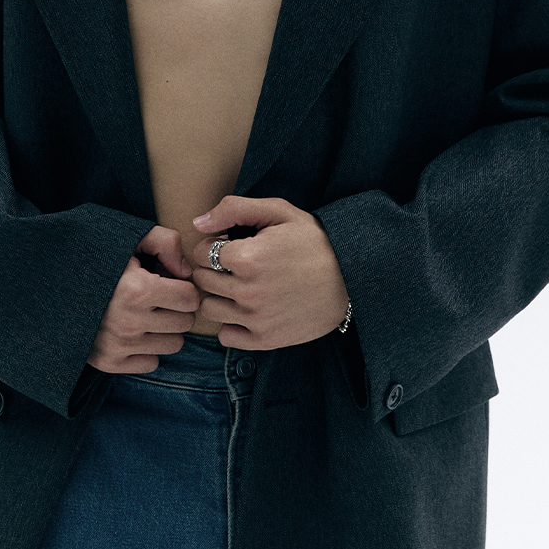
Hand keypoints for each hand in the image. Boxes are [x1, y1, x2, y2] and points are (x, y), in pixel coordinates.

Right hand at [89, 226, 198, 375]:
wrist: (50, 286)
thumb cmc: (96, 260)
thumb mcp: (128, 238)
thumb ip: (165, 242)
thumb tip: (186, 273)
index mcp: (137, 289)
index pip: (190, 299)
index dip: (183, 288)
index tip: (169, 283)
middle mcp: (129, 322)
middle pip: (185, 323)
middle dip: (177, 309)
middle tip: (158, 299)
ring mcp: (118, 345)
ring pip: (173, 345)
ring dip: (165, 330)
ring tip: (146, 314)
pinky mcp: (109, 363)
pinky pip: (151, 363)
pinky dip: (146, 349)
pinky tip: (132, 332)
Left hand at [191, 196, 350, 349]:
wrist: (350, 277)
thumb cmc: (314, 241)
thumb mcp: (279, 211)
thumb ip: (234, 209)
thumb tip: (197, 223)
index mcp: (246, 257)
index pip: (200, 253)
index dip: (212, 246)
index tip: (229, 246)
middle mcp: (247, 291)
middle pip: (202, 281)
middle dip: (212, 270)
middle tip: (233, 266)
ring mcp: (255, 318)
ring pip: (209, 309)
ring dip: (218, 297)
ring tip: (238, 288)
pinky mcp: (265, 339)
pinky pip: (226, 337)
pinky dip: (231, 325)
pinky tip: (247, 311)